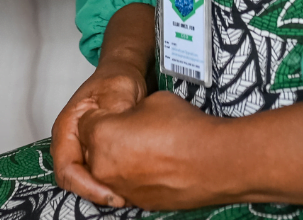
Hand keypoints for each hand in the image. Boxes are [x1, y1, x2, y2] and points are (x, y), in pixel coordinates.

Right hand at [51, 62, 148, 206]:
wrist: (123, 74)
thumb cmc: (115, 80)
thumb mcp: (116, 91)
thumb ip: (113, 111)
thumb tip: (115, 131)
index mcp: (67, 128)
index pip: (67, 168)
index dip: (87, 185)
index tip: (111, 193)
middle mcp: (71, 142)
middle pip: (73, 179)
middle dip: (96, 192)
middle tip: (122, 198)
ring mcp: (83, 149)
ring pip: (86, 179)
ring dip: (104, 190)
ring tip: (127, 195)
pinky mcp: (96, 154)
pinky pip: (98, 175)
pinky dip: (111, 184)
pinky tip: (129, 185)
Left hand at [80, 91, 225, 210]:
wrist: (215, 162)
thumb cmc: (185, 130)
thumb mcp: (152, 101)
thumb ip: (131, 110)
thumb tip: (131, 117)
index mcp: (101, 136)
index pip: (86, 123)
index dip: (103, 115)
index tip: (116, 113)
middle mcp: (103, 166)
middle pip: (92, 150)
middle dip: (106, 139)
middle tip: (132, 130)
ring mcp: (121, 188)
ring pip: (108, 170)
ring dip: (119, 159)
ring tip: (145, 148)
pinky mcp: (139, 202)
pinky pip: (127, 185)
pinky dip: (134, 176)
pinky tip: (155, 165)